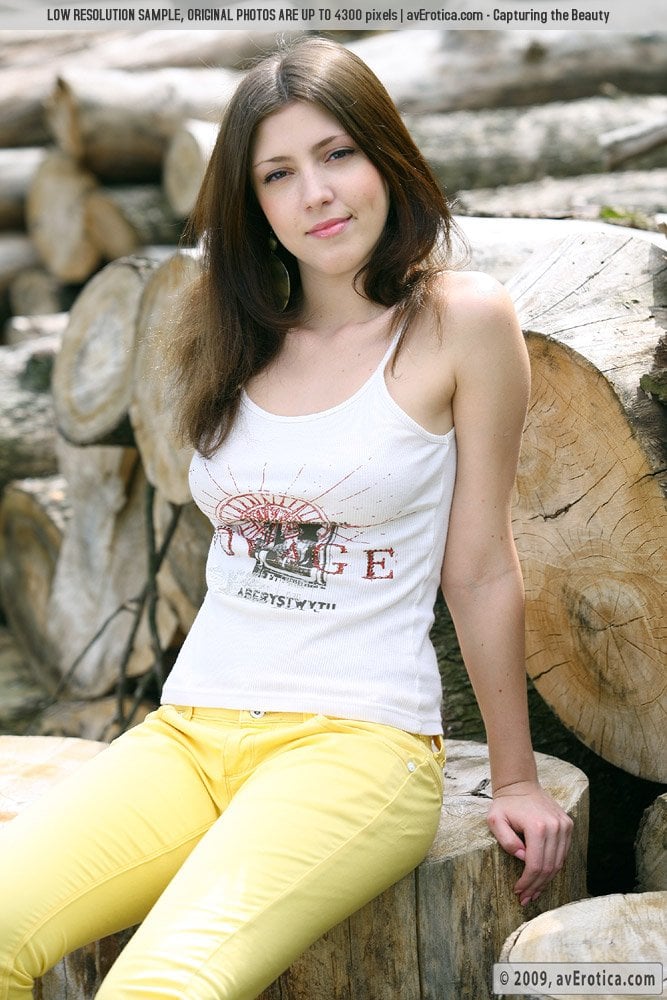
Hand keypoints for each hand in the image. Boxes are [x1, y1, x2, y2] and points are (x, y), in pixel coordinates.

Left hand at [486, 780, 572, 906]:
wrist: (520, 785)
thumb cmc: (505, 804)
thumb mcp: (495, 820)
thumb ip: (506, 840)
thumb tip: (522, 858)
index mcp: (537, 826)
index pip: (536, 864)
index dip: (527, 882)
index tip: (518, 891)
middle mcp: (555, 826)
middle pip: (549, 867)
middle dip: (536, 886)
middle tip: (526, 898)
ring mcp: (564, 825)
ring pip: (559, 863)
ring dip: (546, 881)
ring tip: (534, 892)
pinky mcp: (568, 825)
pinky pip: (563, 853)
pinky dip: (554, 867)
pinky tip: (543, 876)